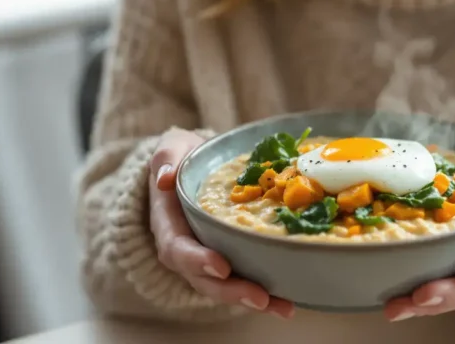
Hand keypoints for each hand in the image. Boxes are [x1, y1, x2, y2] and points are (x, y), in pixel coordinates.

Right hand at [149, 128, 294, 318]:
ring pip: (224, 287)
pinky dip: (266, 294)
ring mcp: (206, 258)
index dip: (197, 260)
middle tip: (260, 297)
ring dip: (252, 299)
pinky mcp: (229, 260)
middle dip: (231, 290)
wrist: (195, 166)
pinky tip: (290, 302)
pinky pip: (243, 280)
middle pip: (203, 279)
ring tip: (283, 307)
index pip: (177, 248)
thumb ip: (166, 157)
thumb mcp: (172, 147)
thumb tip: (164, 177)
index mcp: (168, 223)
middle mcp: (186, 248)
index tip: (221, 266)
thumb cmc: (184, 157)